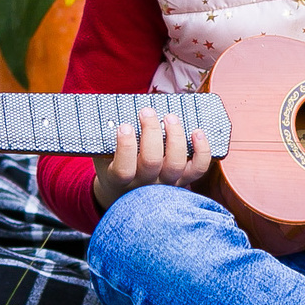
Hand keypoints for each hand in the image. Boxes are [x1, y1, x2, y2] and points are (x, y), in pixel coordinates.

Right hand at [91, 107, 211, 211]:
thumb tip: (112, 115)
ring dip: (175, 136)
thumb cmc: (112, 166)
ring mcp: (165, 184)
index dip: (125, 146)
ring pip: (175, 164)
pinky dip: (201, 151)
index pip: (123, 169)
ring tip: (170, 117)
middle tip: (146, 112)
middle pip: (151, 161)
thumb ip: (106, 140)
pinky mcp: (182, 181)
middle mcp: (144, 185)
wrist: (125, 193)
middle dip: (151, 132)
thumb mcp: (102, 156)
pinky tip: (197, 132)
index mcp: (119, 180)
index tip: (124, 126)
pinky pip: (197, 169)